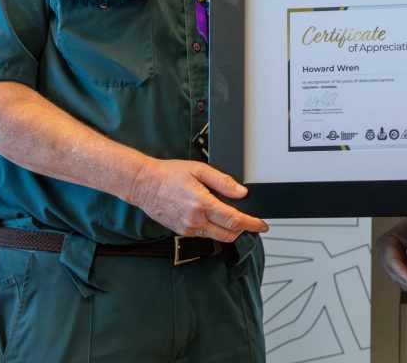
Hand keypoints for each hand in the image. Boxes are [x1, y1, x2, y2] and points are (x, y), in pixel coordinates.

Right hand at [129, 159, 267, 241]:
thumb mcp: (199, 170)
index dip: (251, 224)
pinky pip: (205, 235)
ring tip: (230, 216)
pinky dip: (214, 229)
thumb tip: (241, 192)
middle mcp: (195, 220)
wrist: (144, 185)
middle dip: (242, 229)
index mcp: (202, 204)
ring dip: (228, 230)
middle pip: (229, 234)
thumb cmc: (169, 175)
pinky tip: (213, 216)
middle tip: (249, 220)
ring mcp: (188, 229)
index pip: (234, 220)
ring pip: (217, 237)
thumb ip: (223, 182)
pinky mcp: (182, 232)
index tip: (261, 225)